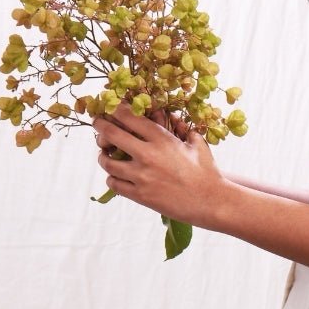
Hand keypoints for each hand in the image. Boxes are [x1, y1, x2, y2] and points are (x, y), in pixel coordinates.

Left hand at [94, 103, 226, 228]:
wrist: (211, 201)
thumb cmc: (207, 171)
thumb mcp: (197, 143)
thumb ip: (181, 127)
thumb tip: (170, 115)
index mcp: (162, 139)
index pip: (129, 117)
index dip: (115, 108)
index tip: (110, 107)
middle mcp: (148, 155)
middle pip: (110, 134)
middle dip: (99, 125)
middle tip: (97, 123)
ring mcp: (141, 176)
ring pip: (107, 162)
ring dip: (103, 156)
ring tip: (105, 155)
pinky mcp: (140, 195)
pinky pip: (114, 184)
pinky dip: (112, 178)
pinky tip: (116, 176)